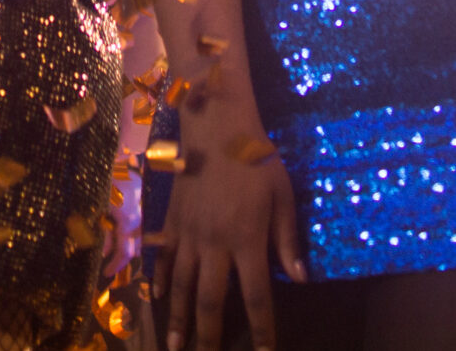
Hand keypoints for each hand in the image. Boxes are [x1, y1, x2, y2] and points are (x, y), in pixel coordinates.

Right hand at [158, 97, 304, 350]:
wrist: (216, 127)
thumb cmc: (256, 158)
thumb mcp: (282, 196)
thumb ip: (287, 240)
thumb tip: (298, 279)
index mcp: (248, 240)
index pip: (257, 297)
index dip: (262, 329)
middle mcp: (215, 244)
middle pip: (211, 302)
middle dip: (211, 336)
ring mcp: (189, 235)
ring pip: (182, 287)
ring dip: (180, 320)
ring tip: (176, 346)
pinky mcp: (172, 222)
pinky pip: (163, 260)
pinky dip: (158, 283)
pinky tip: (156, 301)